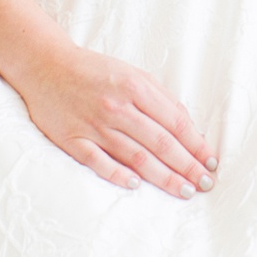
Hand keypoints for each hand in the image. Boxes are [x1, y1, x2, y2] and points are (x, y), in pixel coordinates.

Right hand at [14, 41, 218, 197]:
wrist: (45, 66)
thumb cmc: (94, 70)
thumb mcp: (132, 73)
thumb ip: (159, 98)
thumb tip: (188, 127)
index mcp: (135, 87)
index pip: (175, 122)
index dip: (196, 144)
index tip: (211, 161)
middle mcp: (117, 107)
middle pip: (160, 143)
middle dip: (187, 165)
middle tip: (205, 184)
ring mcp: (94, 125)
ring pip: (136, 156)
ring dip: (163, 177)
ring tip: (183, 190)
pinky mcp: (73, 140)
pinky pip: (99, 162)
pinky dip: (118, 175)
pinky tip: (137, 186)